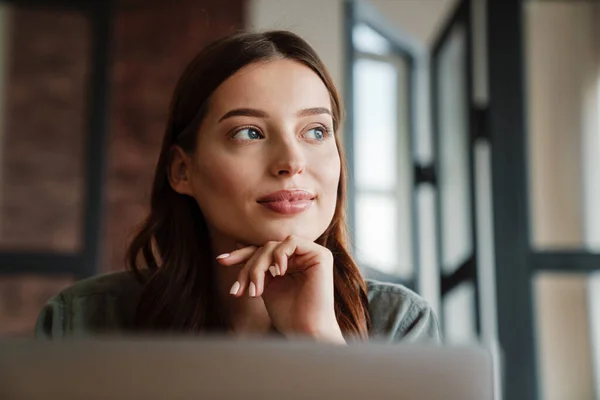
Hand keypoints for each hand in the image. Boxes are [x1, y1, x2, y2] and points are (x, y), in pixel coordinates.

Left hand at [216, 235, 344, 343]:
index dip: (241, 255)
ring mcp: (311, 254)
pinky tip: (278, 273)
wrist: (306, 332)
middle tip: (240, 290)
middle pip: (264, 249)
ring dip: (259, 266)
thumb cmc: (288, 316)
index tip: (221, 261)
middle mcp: (301, 256)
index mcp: (289, 263)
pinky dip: (279, 255)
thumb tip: (237, 245)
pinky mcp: (320, 255)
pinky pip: (292, 242)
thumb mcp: (265, 287)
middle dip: (248, 268)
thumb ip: (257, 268)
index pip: (262, 252)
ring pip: (274, 246)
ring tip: (256, 291)